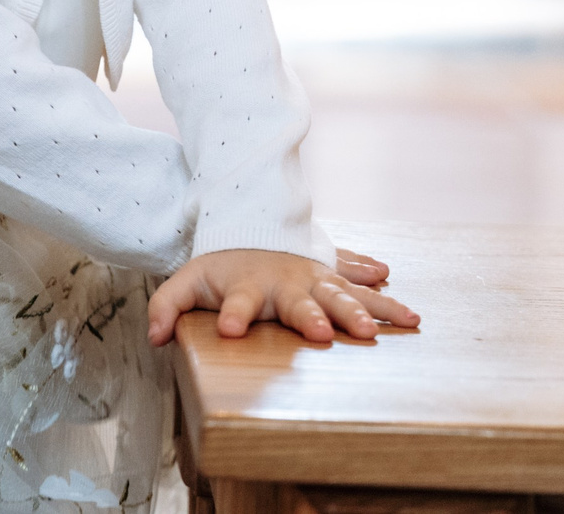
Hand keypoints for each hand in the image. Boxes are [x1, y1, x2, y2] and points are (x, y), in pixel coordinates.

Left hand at [145, 248, 418, 348]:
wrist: (254, 226)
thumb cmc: (221, 267)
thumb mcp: (187, 281)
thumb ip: (167, 306)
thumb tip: (154, 337)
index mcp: (248, 287)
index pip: (238, 302)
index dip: (233, 315)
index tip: (228, 329)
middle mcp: (285, 283)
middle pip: (300, 301)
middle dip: (312, 317)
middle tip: (322, 334)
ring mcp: (313, 278)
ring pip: (340, 294)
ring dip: (358, 310)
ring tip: (374, 330)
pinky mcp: (332, 276)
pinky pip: (361, 285)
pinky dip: (383, 295)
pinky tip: (408, 313)